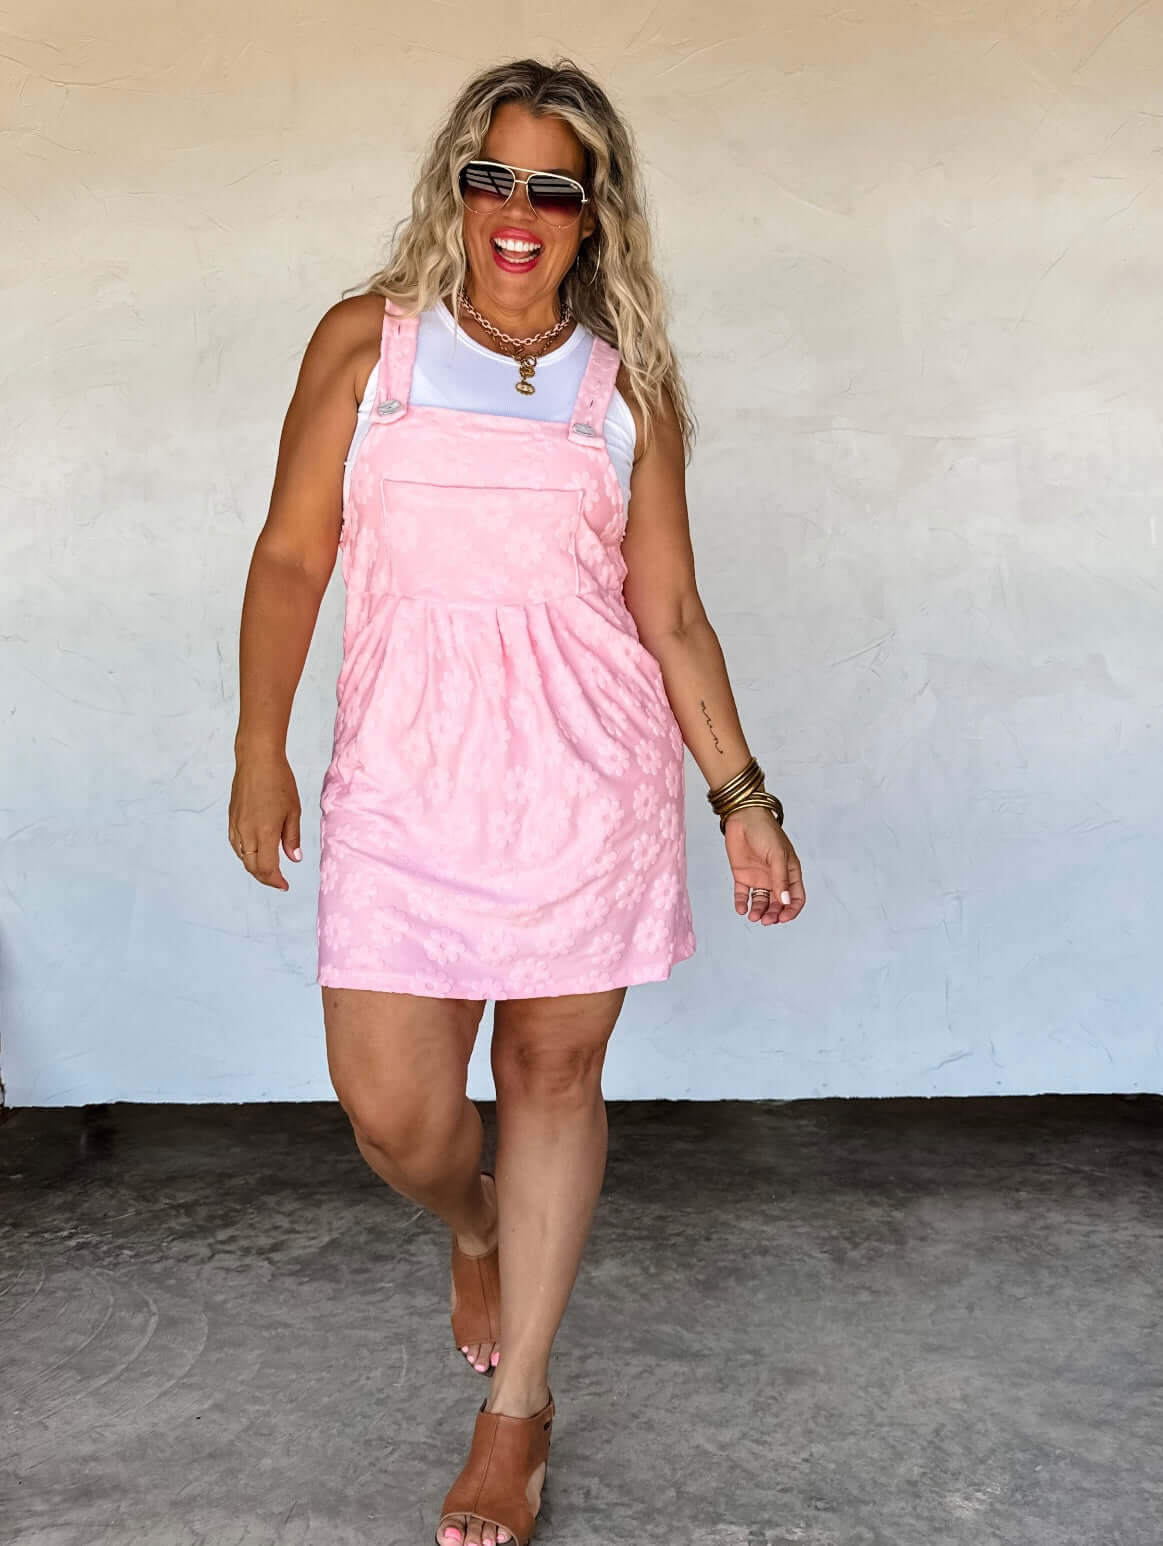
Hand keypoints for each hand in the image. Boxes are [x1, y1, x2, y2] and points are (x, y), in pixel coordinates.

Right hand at [228, 748, 302, 890]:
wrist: (256, 760)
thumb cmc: (279, 781)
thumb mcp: (293, 810)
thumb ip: (292, 837)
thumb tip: (294, 858)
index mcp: (265, 832)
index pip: (267, 868)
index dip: (276, 881)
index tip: (285, 885)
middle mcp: (247, 833)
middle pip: (252, 867)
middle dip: (265, 878)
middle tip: (278, 880)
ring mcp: (236, 826)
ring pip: (242, 857)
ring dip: (254, 867)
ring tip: (269, 869)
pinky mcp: (232, 819)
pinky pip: (236, 845)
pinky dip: (246, 854)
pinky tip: (255, 852)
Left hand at [723, 807, 804, 924]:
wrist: (742, 817)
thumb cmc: (765, 831)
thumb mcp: (777, 855)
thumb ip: (780, 879)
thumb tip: (784, 902)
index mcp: (790, 872)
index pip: (795, 898)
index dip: (791, 910)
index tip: (783, 918)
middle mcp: (775, 878)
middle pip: (778, 904)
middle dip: (773, 914)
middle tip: (765, 920)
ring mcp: (759, 878)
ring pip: (762, 902)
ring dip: (759, 912)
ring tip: (753, 916)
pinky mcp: (743, 876)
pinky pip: (743, 895)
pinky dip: (742, 904)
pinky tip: (742, 909)